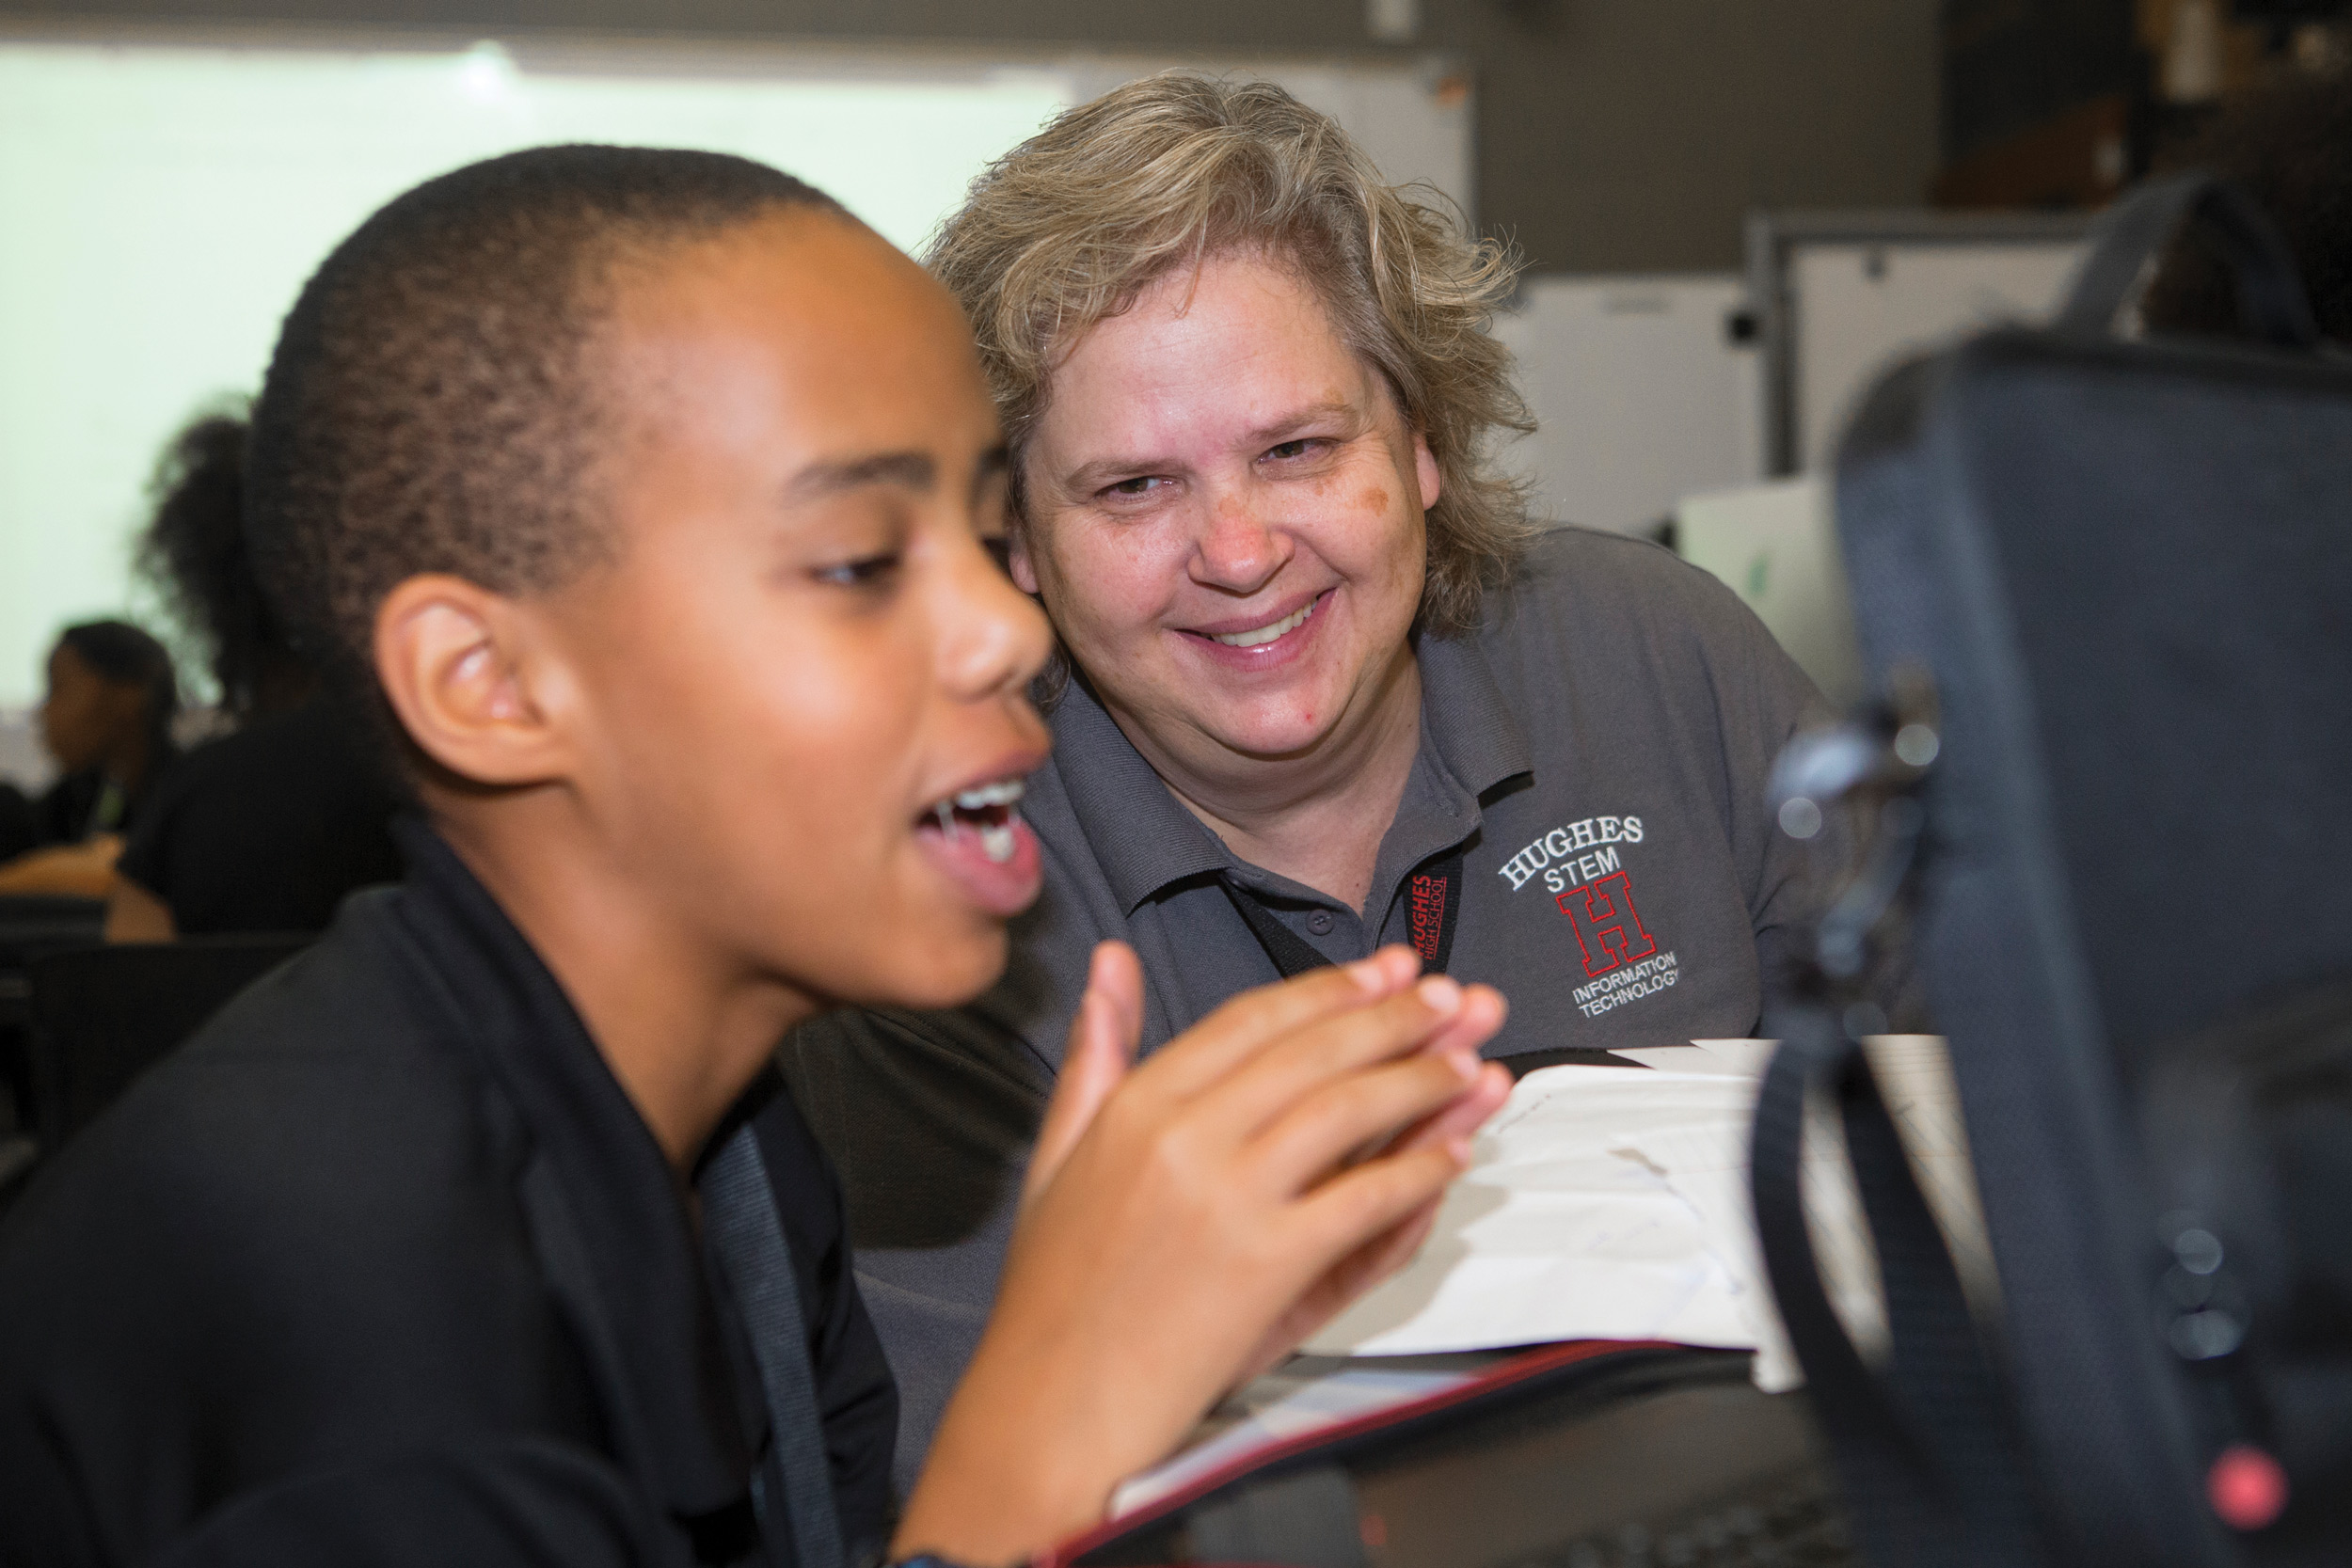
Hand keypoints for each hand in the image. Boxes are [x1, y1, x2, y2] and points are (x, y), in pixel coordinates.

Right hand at [896, 942, 1510, 1564]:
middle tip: (1452, 1001)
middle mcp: (1183, 1137)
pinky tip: (1451, 1154)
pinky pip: (1363, 1201)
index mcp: (1137, 1104)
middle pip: (1314, 1053)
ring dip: (1422, 1082)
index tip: (1385, 971)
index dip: (1333, 988)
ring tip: (1468, 1065)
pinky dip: (1417, 1172)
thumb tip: (1109, 965)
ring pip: (1348, 1112)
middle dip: (1397, 1019)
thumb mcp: (1057, 1153)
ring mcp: (1228, 1199)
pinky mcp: (1266, 1264)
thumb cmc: (1057, 1294)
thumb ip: (1096, 1054)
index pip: (1255, 1018)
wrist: (1052, 1404)